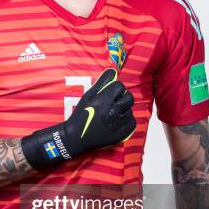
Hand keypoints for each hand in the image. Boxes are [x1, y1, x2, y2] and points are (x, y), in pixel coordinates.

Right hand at [21, 68, 135, 169]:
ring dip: (124, 109)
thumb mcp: (87, 96)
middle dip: (123, 97)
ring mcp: (118, 124)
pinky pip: (132, 122)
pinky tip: (118, 120)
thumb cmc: (80, 115)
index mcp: (103, 101)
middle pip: (129, 98)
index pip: (119, 86)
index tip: (110, 93)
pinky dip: (127, 120)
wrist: (76, 137)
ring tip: (113, 112)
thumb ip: (101, 83)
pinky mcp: (121, 134)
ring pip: (130, 110)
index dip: (115, 88)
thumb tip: (113, 70)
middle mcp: (112, 112)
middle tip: (114, 102)